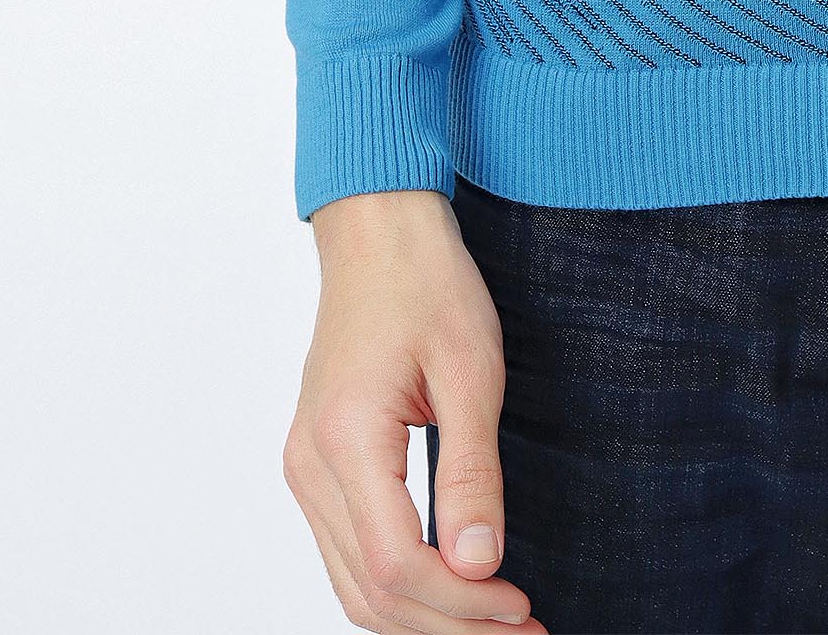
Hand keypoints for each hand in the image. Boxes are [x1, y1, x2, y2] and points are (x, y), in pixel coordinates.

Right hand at [282, 186, 546, 631]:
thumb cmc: (427, 283)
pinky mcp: (315, 464)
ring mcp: (304, 468)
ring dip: (424, 617)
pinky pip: (348, 554)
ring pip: (354, 585)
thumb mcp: (471, 369)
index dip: (462, 604)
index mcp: (346, 439)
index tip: (521, 606)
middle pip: (372, 592)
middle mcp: (309, 464)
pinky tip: (452, 588)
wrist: (377, 232)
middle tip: (523, 631)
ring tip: (496, 623)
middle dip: (449, 627)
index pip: (398, 564)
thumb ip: (472, 472)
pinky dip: (398, 587)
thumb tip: (482, 565)